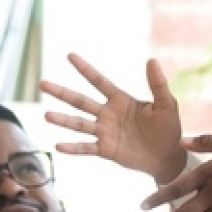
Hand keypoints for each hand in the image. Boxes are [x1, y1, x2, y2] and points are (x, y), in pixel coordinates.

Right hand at [40, 53, 186, 182]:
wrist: (168, 156)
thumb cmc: (168, 128)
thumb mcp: (166, 104)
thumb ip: (158, 84)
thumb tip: (152, 60)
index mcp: (120, 100)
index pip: (99, 81)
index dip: (85, 69)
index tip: (69, 55)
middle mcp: (108, 114)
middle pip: (81, 101)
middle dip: (62, 93)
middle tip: (42, 83)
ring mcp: (105, 132)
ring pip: (79, 124)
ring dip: (63, 120)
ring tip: (46, 115)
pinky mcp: (106, 150)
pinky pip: (86, 148)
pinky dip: (73, 148)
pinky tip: (58, 146)